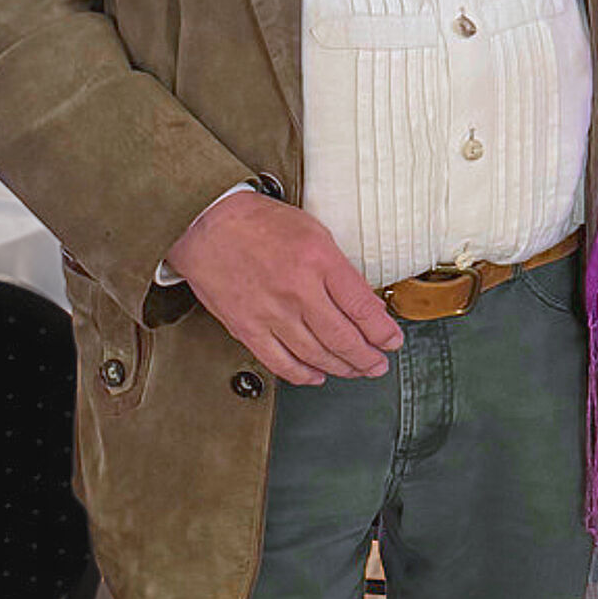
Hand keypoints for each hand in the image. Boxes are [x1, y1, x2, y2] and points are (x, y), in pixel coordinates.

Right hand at [166, 191, 403, 384]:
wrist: (205, 223)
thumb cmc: (258, 223)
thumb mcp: (313, 232)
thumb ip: (340, 270)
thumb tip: (365, 304)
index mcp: (319, 260)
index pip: (362, 308)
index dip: (383, 332)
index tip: (392, 341)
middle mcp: (297, 290)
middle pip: (343, 338)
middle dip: (368, 358)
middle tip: (378, 364)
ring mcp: (271, 312)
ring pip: (316, 355)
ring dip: (342, 368)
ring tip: (356, 370)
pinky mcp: (247, 327)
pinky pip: (281, 362)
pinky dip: (303, 374)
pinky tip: (317, 375)